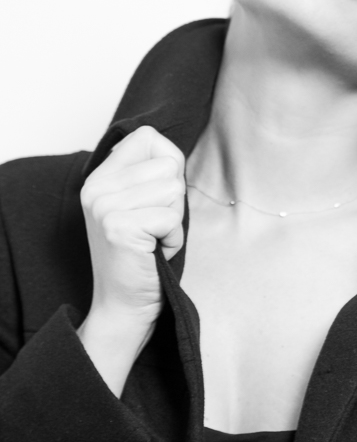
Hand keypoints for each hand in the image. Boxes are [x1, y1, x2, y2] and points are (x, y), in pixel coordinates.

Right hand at [80, 125, 184, 332]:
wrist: (123, 305)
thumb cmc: (142, 254)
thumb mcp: (141, 204)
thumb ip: (151, 173)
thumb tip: (171, 153)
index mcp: (100, 177)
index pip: (147, 136)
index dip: (168, 162)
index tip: (158, 194)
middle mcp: (96, 188)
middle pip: (168, 164)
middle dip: (174, 198)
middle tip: (153, 226)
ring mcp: (104, 207)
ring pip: (173, 190)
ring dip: (174, 219)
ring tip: (153, 238)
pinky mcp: (119, 228)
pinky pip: (171, 218)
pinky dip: (172, 238)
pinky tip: (154, 251)